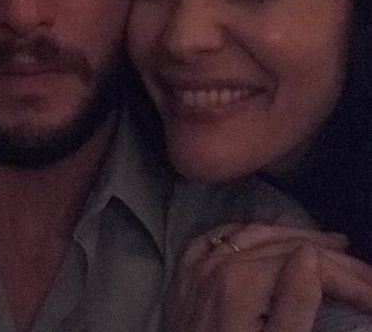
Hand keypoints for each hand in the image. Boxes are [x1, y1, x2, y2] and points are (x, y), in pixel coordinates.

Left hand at [163, 223, 371, 331]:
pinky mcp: (182, 276)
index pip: (303, 261)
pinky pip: (213, 239)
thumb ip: (295, 301)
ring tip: (325, 243)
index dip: (345, 274)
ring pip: (247, 233)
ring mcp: (195, 266)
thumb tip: (312, 255)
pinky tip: (258, 237)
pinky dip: (243, 233)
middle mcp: (215, 262)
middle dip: (326, 253)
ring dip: (288, 235)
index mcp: (241, 280)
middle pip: (279, 244)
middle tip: (363, 268)